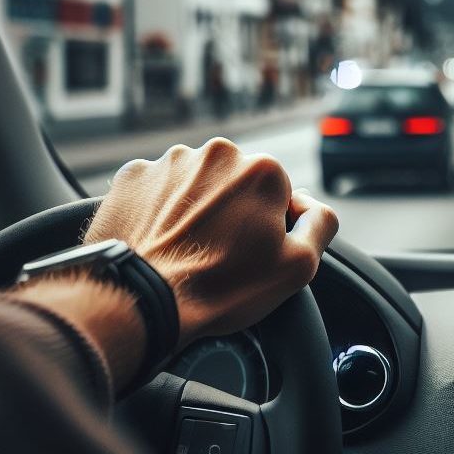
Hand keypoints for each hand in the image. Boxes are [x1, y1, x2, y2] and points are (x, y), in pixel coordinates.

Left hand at [84, 138, 337, 347]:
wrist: (144, 300)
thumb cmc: (223, 287)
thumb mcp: (298, 266)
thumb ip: (321, 223)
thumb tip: (310, 204)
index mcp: (262, 169)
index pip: (278, 194)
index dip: (269, 226)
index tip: (251, 252)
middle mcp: (216, 153)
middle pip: (236, 183)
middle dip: (233, 212)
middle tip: (220, 254)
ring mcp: (169, 162)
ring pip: (196, 184)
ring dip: (196, 209)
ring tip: (187, 250)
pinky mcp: (132, 176)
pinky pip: (156, 189)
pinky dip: (159, 211)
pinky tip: (160, 242)